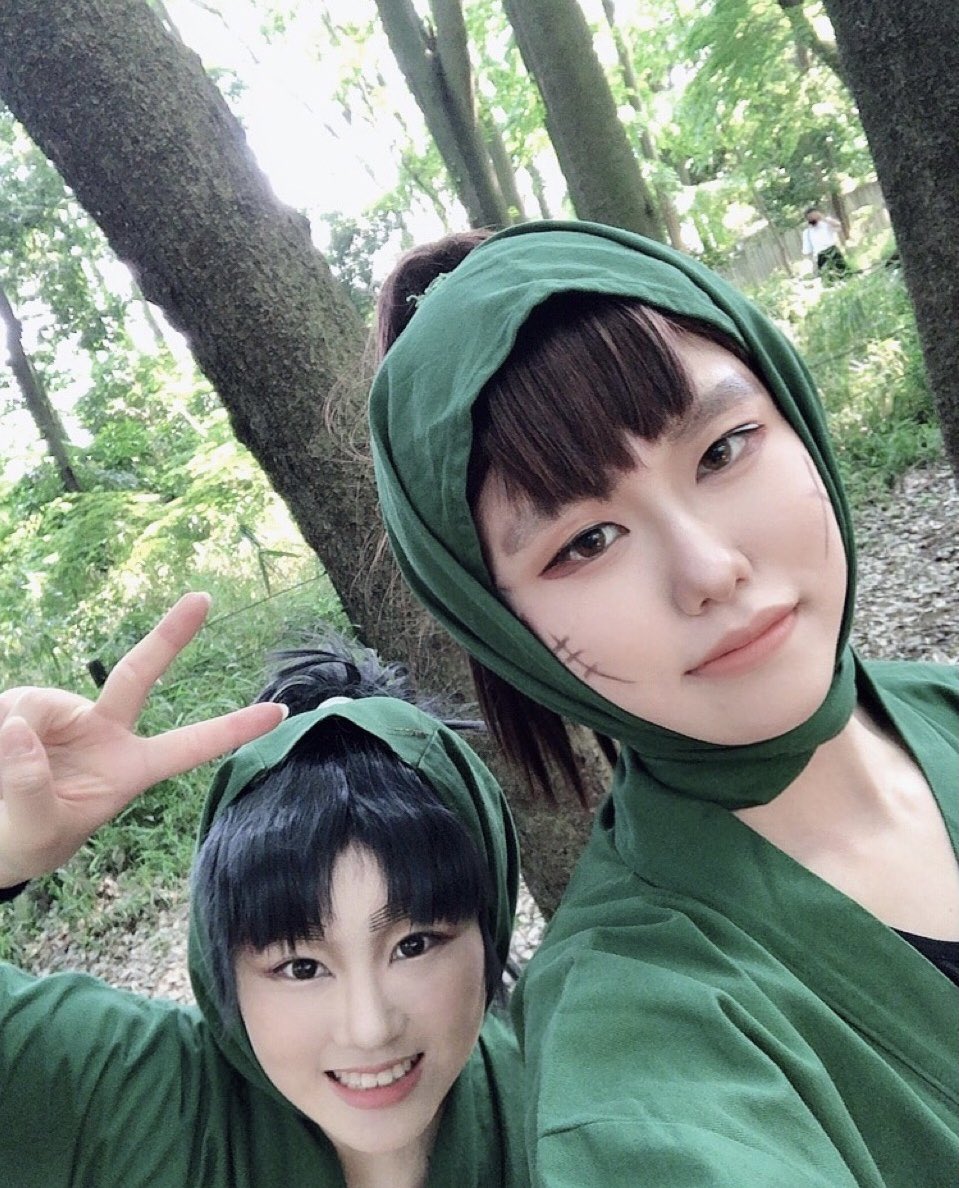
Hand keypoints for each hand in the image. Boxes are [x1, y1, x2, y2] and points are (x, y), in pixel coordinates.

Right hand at [0, 593, 285, 885]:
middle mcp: (103, 732)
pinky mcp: (23, 705)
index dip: (233, 730)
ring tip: (0, 776)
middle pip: (138, 676)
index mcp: (128, 768)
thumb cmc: (25, 838)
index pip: (187, 747)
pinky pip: (8, 709)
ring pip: (37, 707)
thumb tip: (20, 728)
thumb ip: (31, 787)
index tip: (281, 711)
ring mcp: (64, 715)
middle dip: (170, 636)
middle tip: (204, 598)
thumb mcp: (36, 830)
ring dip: (10, 737)